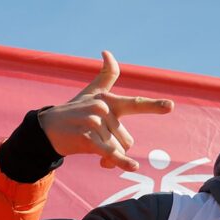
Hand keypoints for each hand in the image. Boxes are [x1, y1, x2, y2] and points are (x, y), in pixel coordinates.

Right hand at [37, 51, 173, 170]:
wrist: (48, 128)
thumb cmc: (74, 111)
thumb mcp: (91, 92)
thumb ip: (106, 76)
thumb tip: (107, 52)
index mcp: (109, 100)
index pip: (135, 103)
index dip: (154, 105)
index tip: (171, 106)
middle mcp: (103, 109)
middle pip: (127, 140)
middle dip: (117, 149)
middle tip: (100, 146)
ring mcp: (95, 123)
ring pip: (118, 149)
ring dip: (110, 158)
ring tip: (95, 152)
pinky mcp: (87, 138)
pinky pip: (111, 153)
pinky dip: (121, 162)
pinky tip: (133, 167)